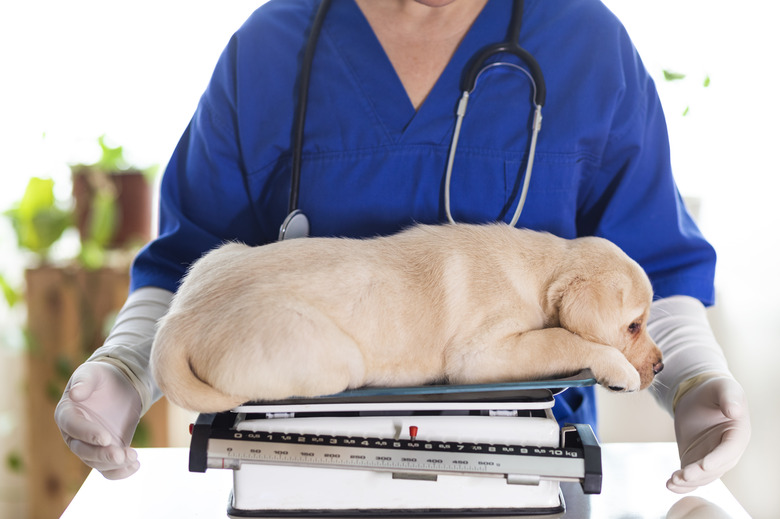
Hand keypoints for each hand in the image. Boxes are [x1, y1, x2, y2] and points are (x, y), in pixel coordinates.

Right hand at [54, 362, 142, 478]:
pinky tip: (135, 466)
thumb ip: (84, 381)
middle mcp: (75, 434)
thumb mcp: (93, 373)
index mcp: (67, 413)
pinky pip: (109, 468)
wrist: (118, 385)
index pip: (72, 427)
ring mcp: (90, 445)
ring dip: (114, 464)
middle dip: (101, 455)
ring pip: (96, 462)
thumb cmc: (101, 377)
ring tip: (134, 457)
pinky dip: (120, 471)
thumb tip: (75, 393)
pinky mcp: (106, 451)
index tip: (105, 438)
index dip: (87, 433)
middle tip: (119, 455)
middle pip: (83, 451)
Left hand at [668, 376, 750, 492]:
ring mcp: (711, 458)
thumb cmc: (715, 390)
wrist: (698, 395)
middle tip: (683, 475)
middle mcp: (727, 451)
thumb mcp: (724, 388)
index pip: (729, 450)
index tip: (704, 464)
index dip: (718, 459)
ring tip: (672, 482)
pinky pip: (691, 476)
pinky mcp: (696, 459)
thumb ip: (729, 398)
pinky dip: (682, 483)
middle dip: (699, 474)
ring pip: (703, 476)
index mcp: (738, 435)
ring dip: (689, 482)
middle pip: (715, 468)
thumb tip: (735, 411)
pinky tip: (670, 485)